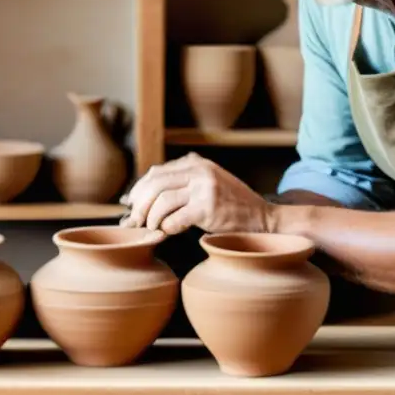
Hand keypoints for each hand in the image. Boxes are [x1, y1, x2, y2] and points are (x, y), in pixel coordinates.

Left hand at [118, 152, 271, 234]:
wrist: (262, 217)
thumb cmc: (231, 205)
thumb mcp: (208, 182)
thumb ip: (183, 181)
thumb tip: (143, 190)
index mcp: (197, 163)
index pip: (156, 172)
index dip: (139, 189)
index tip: (132, 204)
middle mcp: (200, 171)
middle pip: (155, 184)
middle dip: (139, 204)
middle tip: (134, 220)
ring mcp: (205, 188)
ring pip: (162, 200)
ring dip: (151, 218)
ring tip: (152, 228)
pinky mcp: (208, 208)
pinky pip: (175, 219)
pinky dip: (166, 227)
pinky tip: (167, 232)